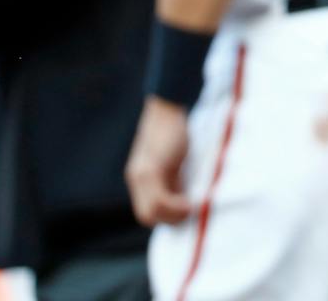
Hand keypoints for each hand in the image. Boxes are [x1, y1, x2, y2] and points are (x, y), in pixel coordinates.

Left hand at [125, 97, 193, 226]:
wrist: (166, 108)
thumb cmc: (173, 132)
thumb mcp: (172, 160)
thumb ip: (173, 180)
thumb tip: (183, 200)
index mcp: (140, 178)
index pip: (146, 212)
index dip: (165, 218)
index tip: (184, 213)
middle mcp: (137, 179)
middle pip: (146, 215)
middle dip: (170, 220)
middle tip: (189, 213)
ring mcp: (142, 175)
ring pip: (152, 210)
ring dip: (173, 214)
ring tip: (191, 207)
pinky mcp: (151, 169)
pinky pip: (160, 199)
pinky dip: (175, 205)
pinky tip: (189, 200)